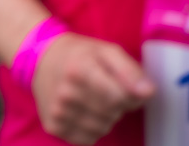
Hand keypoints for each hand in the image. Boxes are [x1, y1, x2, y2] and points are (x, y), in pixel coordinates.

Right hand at [32, 34, 153, 144]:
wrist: (39, 58)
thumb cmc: (79, 55)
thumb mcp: (106, 51)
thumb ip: (130, 70)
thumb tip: (148, 92)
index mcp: (80, 70)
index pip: (120, 98)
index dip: (128, 94)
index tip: (120, 84)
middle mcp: (66, 93)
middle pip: (112, 114)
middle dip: (115, 104)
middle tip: (103, 89)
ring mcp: (58, 112)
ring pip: (101, 129)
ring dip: (104, 118)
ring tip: (92, 99)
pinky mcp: (53, 126)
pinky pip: (87, 139)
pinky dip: (90, 129)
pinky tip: (83, 112)